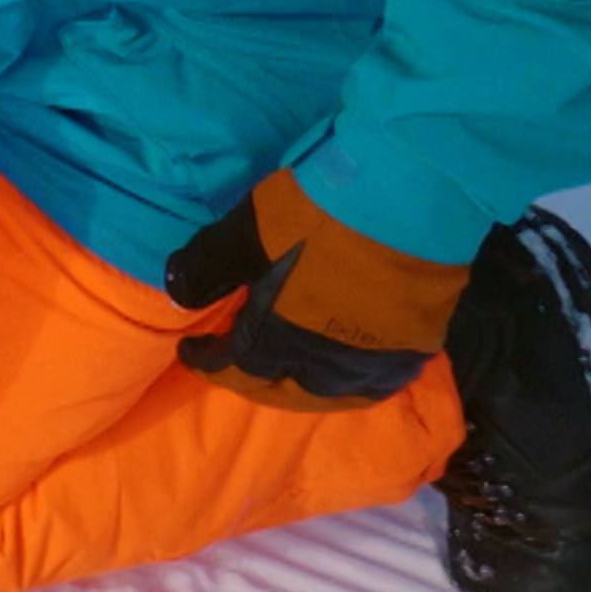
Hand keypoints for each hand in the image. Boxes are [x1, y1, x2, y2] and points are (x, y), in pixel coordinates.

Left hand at [163, 169, 472, 412]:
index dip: (207, 362)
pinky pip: (377, 380)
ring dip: (302, 388)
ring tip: (286, 374)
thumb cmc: (317, 213)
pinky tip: (345, 370)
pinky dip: (352, 382)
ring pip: (331, 393)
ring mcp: (374, 358)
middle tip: (235, 368)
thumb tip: (175, 291)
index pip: (233, 368)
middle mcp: (325, 363)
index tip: (190, 351)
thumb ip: (206, 266)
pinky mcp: (414, 345)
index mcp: (279, 338)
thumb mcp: (245, 232)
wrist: (405, 198)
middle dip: (252, 383)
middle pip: (283, 390)